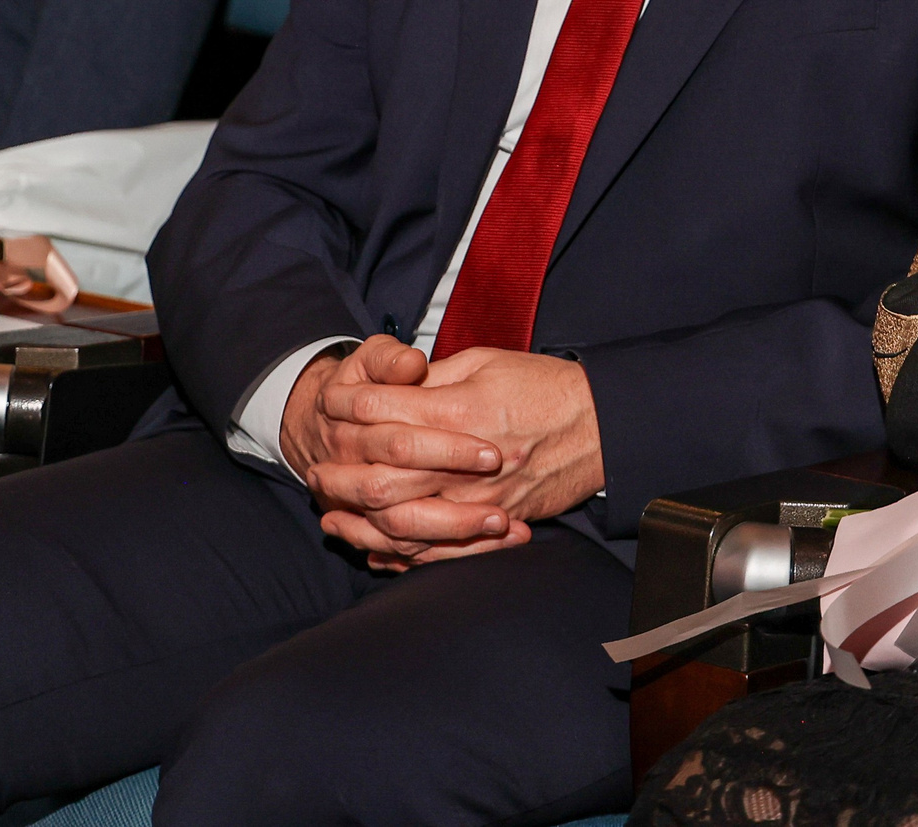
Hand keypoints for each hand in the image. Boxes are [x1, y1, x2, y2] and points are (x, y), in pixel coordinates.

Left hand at [311, 346, 603, 566]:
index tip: (327, 406)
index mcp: (462, 410)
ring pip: (405, 523)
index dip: (347, 408)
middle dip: (341, 478)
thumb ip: (433, 379)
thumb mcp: (486, 363)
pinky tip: (376, 549)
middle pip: (383, 477)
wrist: (603, 424)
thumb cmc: (544, 386)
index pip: (384, 413)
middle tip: (315, 474)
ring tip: (333, 517)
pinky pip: (441, 551)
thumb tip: (389, 389)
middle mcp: (467, 460)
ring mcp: (482, 498)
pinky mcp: (497, 522)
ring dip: (362, 523)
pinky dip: (402, 554)